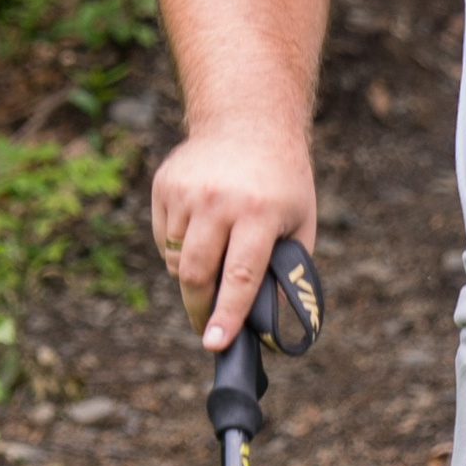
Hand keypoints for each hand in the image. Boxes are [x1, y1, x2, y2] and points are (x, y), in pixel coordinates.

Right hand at [152, 123, 317, 353]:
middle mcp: (219, 200)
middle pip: (197, 274)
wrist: (249, 122)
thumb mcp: (300, 221)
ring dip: (192, 275)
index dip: (227, 315)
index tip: (214, 343)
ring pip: (177, 261)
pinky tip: (202, 232)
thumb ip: (287, 267)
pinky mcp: (165, 185)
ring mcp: (187, 191)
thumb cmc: (282, 182)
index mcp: (260, 212)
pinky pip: (164, 240)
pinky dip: (179, 250)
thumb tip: (265, 320)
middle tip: (206, 328)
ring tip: (216, 258)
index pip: (240, 275)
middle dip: (200, 309)